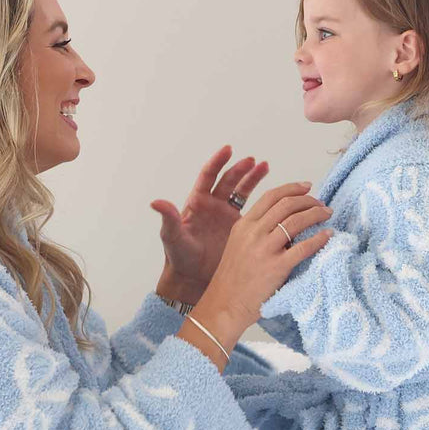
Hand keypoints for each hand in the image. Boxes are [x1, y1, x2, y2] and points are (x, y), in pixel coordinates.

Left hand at [152, 145, 269, 301]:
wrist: (193, 279)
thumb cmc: (179, 258)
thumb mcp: (172, 237)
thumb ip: (168, 218)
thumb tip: (156, 202)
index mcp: (197, 203)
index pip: (208, 176)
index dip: (218, 162)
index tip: (228, 150)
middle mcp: (212, 206)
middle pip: (228, 180)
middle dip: (240, 169)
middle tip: (253, 161)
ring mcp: (226, 216)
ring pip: (241, 191)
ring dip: (252, 179)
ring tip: (264, 167)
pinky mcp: (238, 228)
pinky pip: (251, 210)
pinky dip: (261, 201)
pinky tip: (272, 193)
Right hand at [200, 182, 332, 331]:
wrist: (224, 305)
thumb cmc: (233, 280)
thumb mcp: (237, 246)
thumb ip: (256, 231)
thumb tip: (284, 220)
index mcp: (243, 225)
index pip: (271, 196)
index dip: (292, 188)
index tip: (307, 187)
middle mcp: (254, 233)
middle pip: (287, 205)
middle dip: (309, 200)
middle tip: (321, 204)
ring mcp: (265, 250)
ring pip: (296, 221)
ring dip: (316, 214)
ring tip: (326, 214)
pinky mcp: (277, 267)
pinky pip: (304, 247)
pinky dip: (319, 238)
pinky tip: (327, 235)